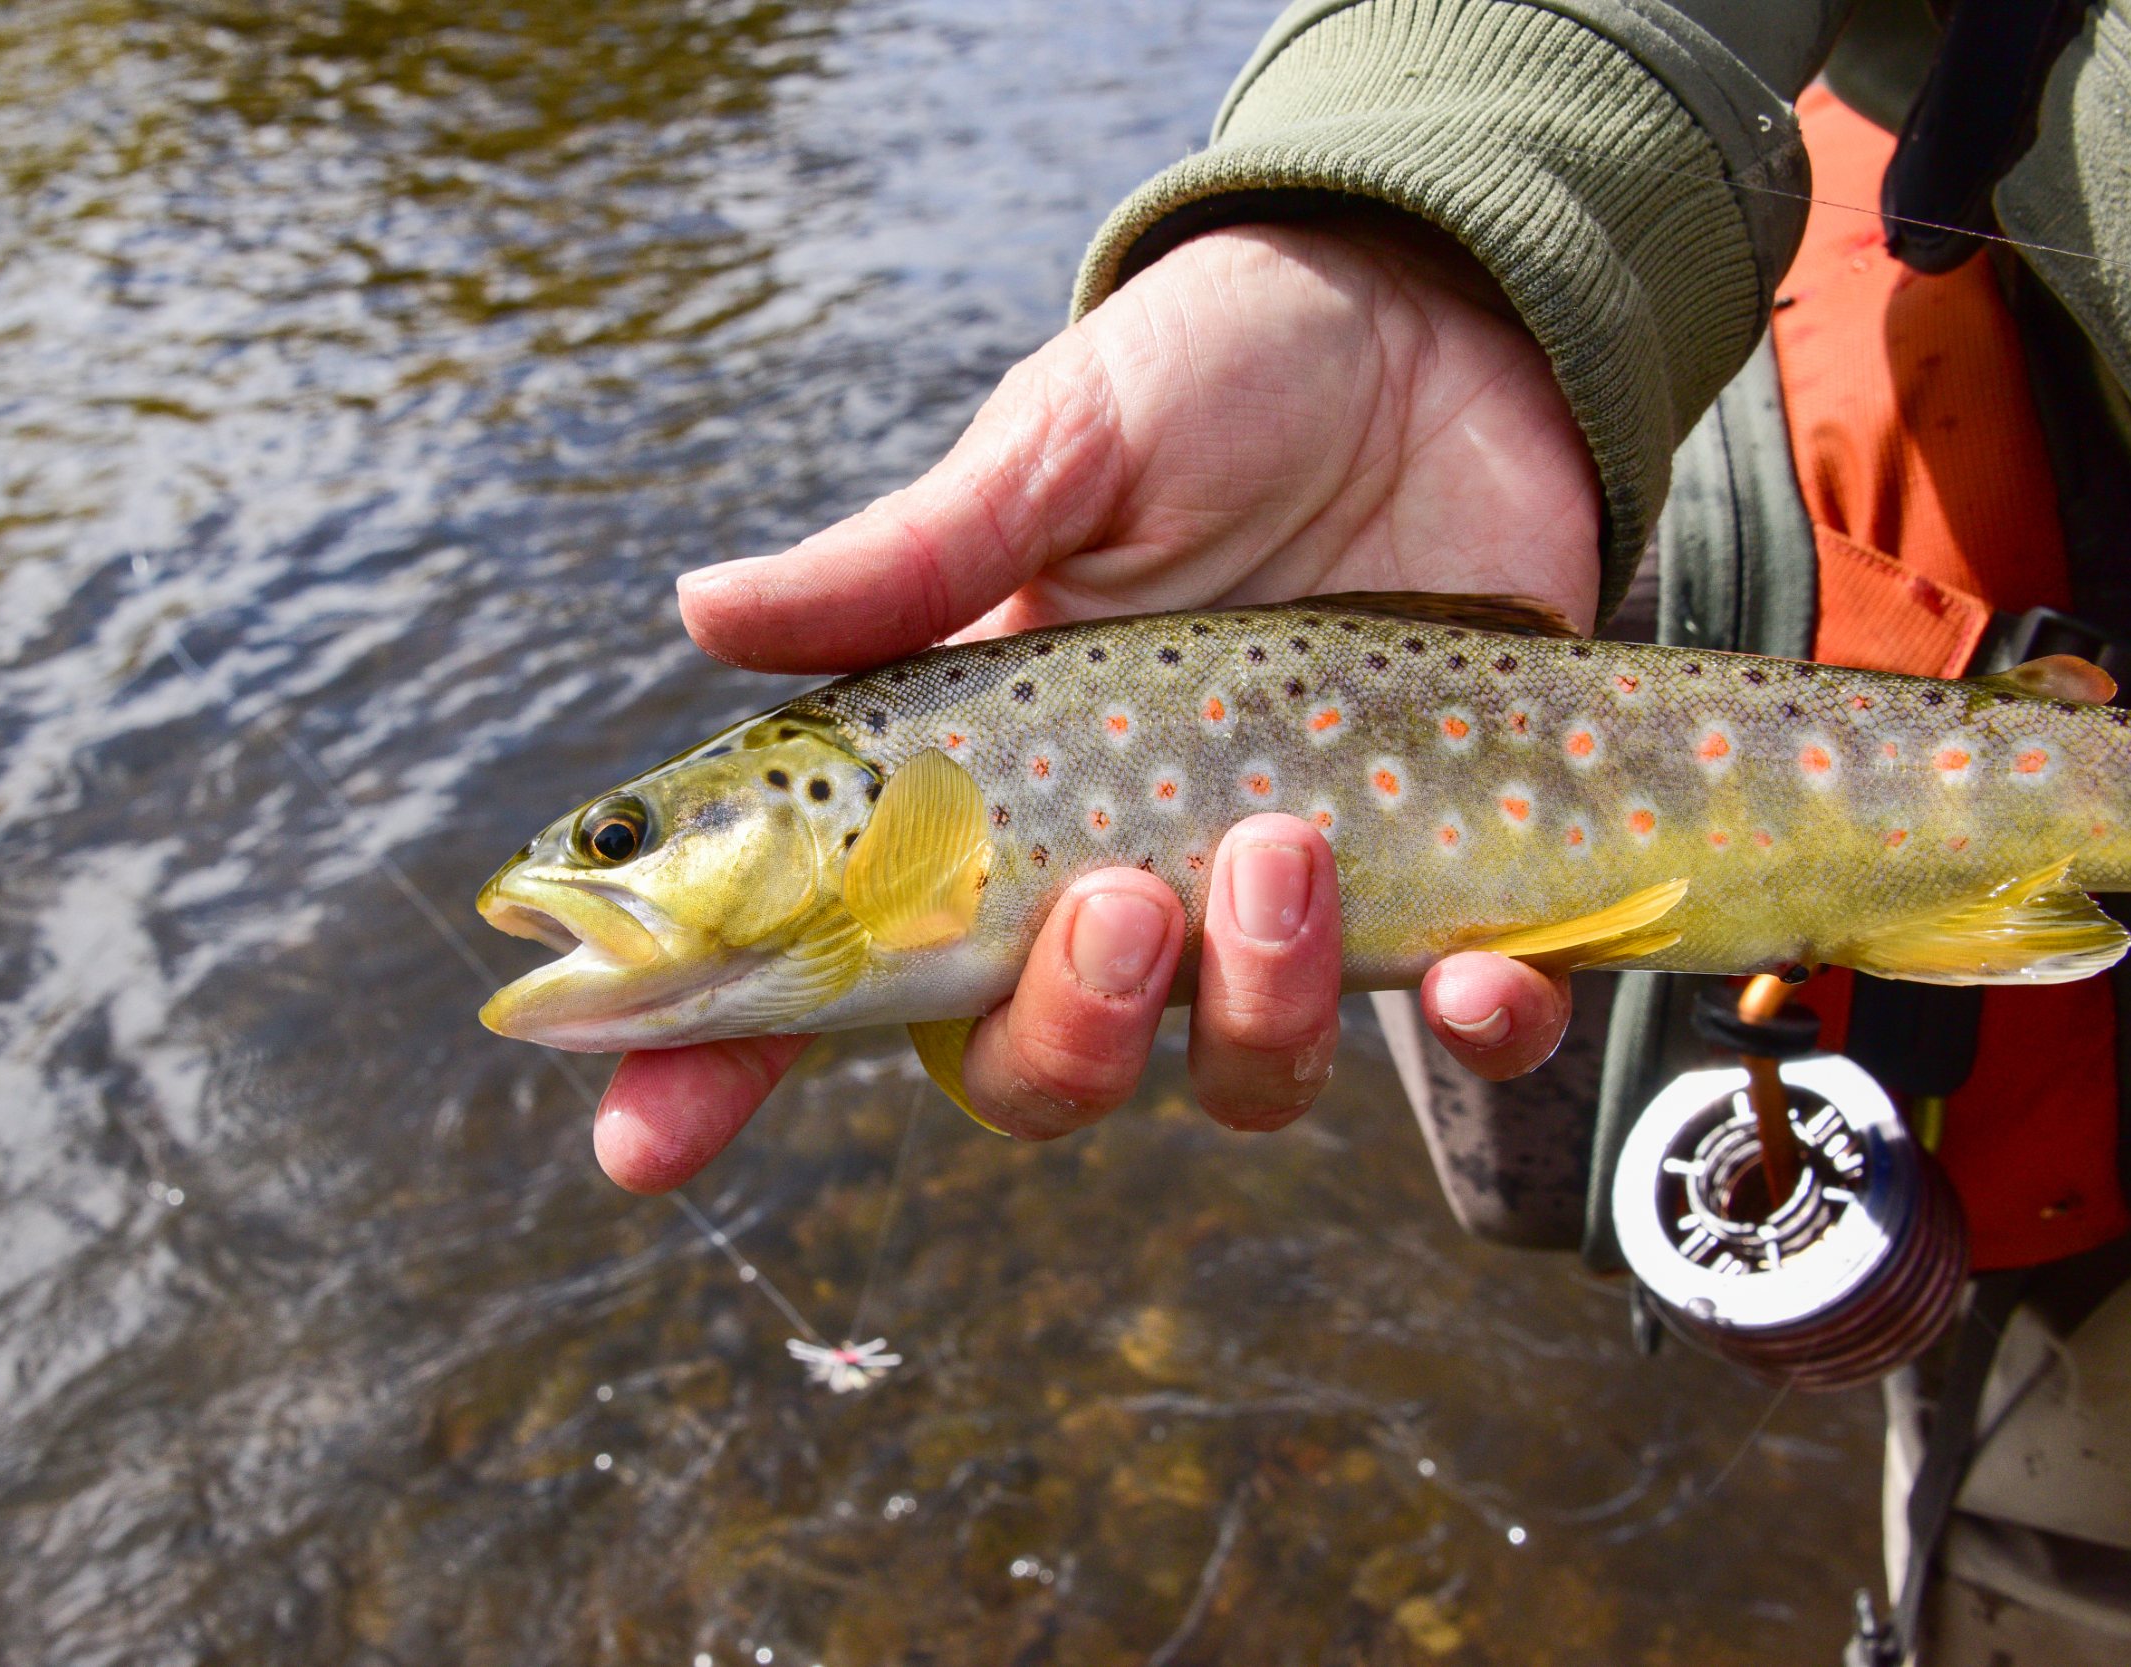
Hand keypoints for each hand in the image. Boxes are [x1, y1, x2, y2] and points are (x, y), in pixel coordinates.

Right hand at [594, 216, 1601, 1191]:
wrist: (1444, 330)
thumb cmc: (1223, 377)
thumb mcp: (1059, 450)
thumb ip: (906, 559)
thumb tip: (699, 609)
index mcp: (983, 780)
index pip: (825, 957)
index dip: (719, 1065)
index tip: (637, 1143)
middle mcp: (1111, 865)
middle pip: (1031, 1066)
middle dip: (1063, 1035)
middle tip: (1113, 901)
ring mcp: (1272, 892)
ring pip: (1229, 1073)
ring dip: (1257, 1006)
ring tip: (1291, 841)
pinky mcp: (1439, 880)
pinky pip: (1456, 1030)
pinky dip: (1483, 1031)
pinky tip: (1493, 970)